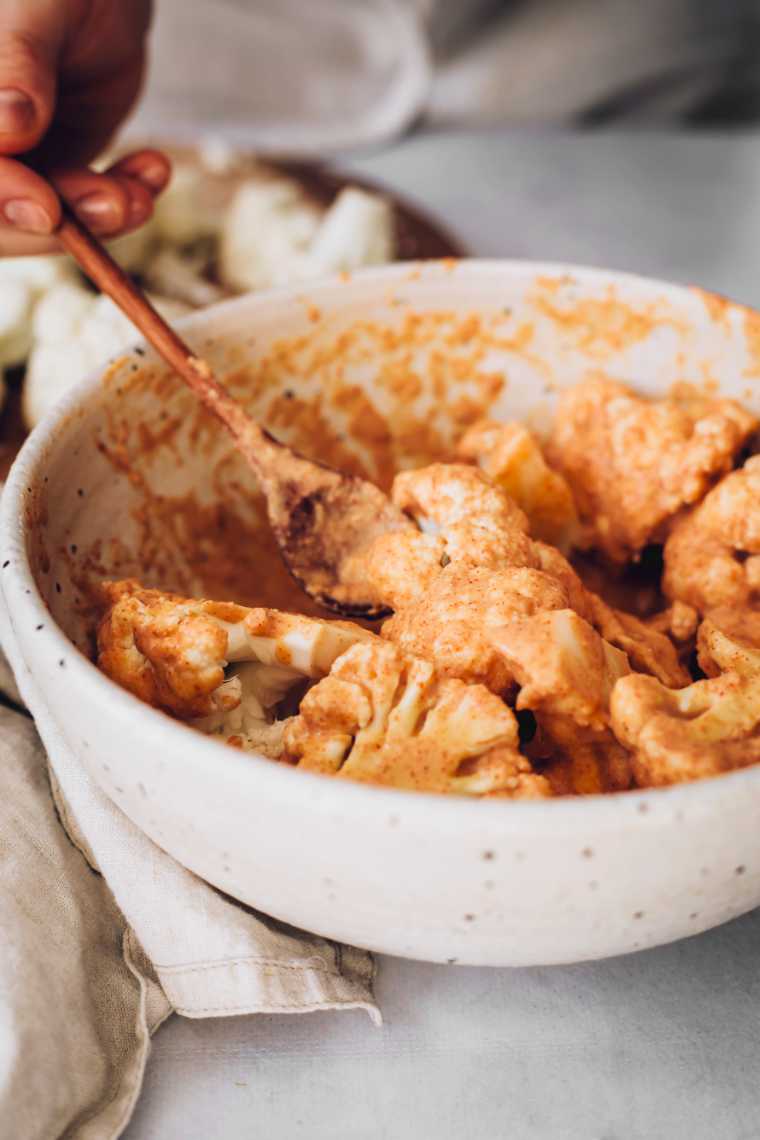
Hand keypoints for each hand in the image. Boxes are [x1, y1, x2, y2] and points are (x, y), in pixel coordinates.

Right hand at [0, 0, 168, 254]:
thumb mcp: (35, 7)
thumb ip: (16, 62)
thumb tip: (7, 128)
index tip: (47, 209)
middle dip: (60, 217)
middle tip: (117, 204)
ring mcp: (14, 160)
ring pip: (45, 217)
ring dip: (101, 213)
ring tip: (142, 192)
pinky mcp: (57, 168)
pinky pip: (85, 205)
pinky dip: (124, 197)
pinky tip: (153, 169)